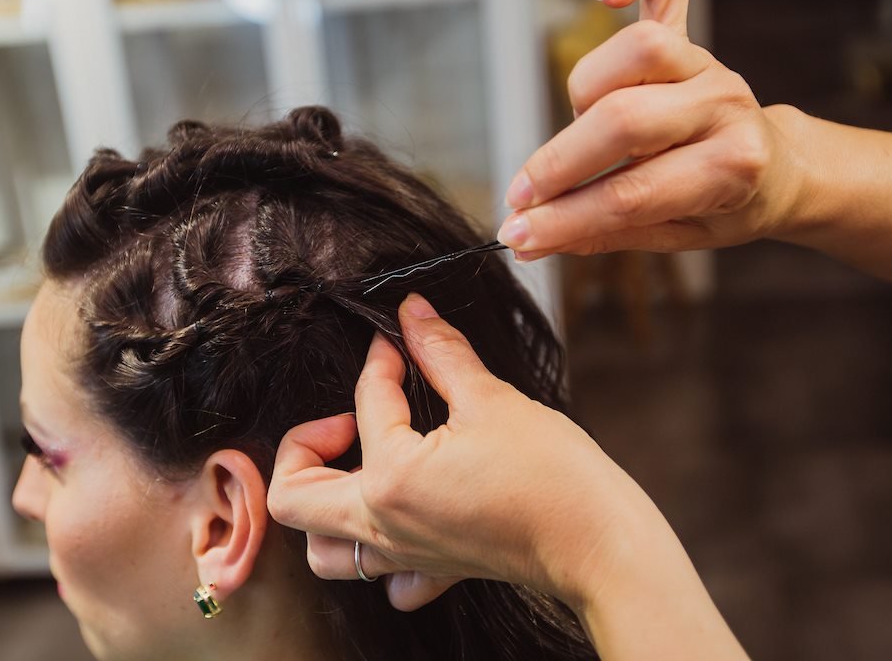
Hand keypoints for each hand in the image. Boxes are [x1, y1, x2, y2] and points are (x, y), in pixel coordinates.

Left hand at [266, 294, 639, 612]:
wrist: (598, 541)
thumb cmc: (553, 476)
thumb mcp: (491, 398)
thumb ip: (441, 352)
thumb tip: (411, 313)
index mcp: (390, 477)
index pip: (366, 402)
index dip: (382, 359)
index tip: (400, 341)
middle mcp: (384, 526)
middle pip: (293, 498)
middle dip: (304, 446)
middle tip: (346, 419)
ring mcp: (405, 556)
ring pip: (323, 550)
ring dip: (323, 504)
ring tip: (358, 465)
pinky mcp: (434, 571)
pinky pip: (382, 578)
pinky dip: (375, 554)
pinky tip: (400, 519)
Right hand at [497, 0, 804, 259]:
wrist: (779, 169)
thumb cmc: (727, 204)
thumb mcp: (676, 237)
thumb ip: (604, 234)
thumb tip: (532, 240)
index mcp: (731, 168)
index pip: (629, 195)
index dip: (565, 216)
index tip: (520, 233)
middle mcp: (722, 106)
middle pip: (624, 121)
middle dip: (558, 164)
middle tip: (521, 196)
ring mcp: (705, 64)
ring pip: (635, 52)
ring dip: (587, 94)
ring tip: (577, 130)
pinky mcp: (690, 36)